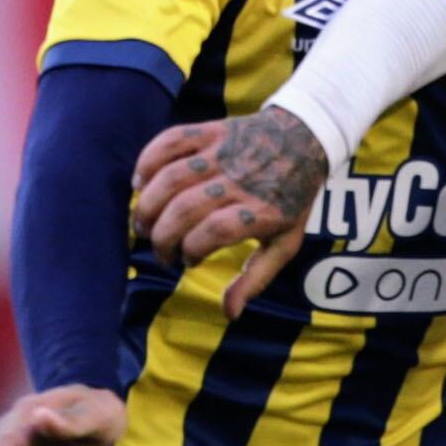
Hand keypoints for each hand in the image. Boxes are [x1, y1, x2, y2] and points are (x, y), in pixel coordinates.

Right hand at [131, 106, 327, 313]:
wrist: (305, 138)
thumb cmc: (291, 199)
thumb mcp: (285, 242)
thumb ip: (257, 278)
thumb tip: (230, 313)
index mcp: (261, 211)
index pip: (215, 231)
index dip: (192, 250)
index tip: (188, 261)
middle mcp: (240, 180)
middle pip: (185, 208)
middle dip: (162, 236)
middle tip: (159, 251)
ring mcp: (223, 152)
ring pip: (171, 177)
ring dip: (147, 205)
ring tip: (142, 225)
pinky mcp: (210, 131)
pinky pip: (170, 142)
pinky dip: (147, 162)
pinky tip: (139, 185)